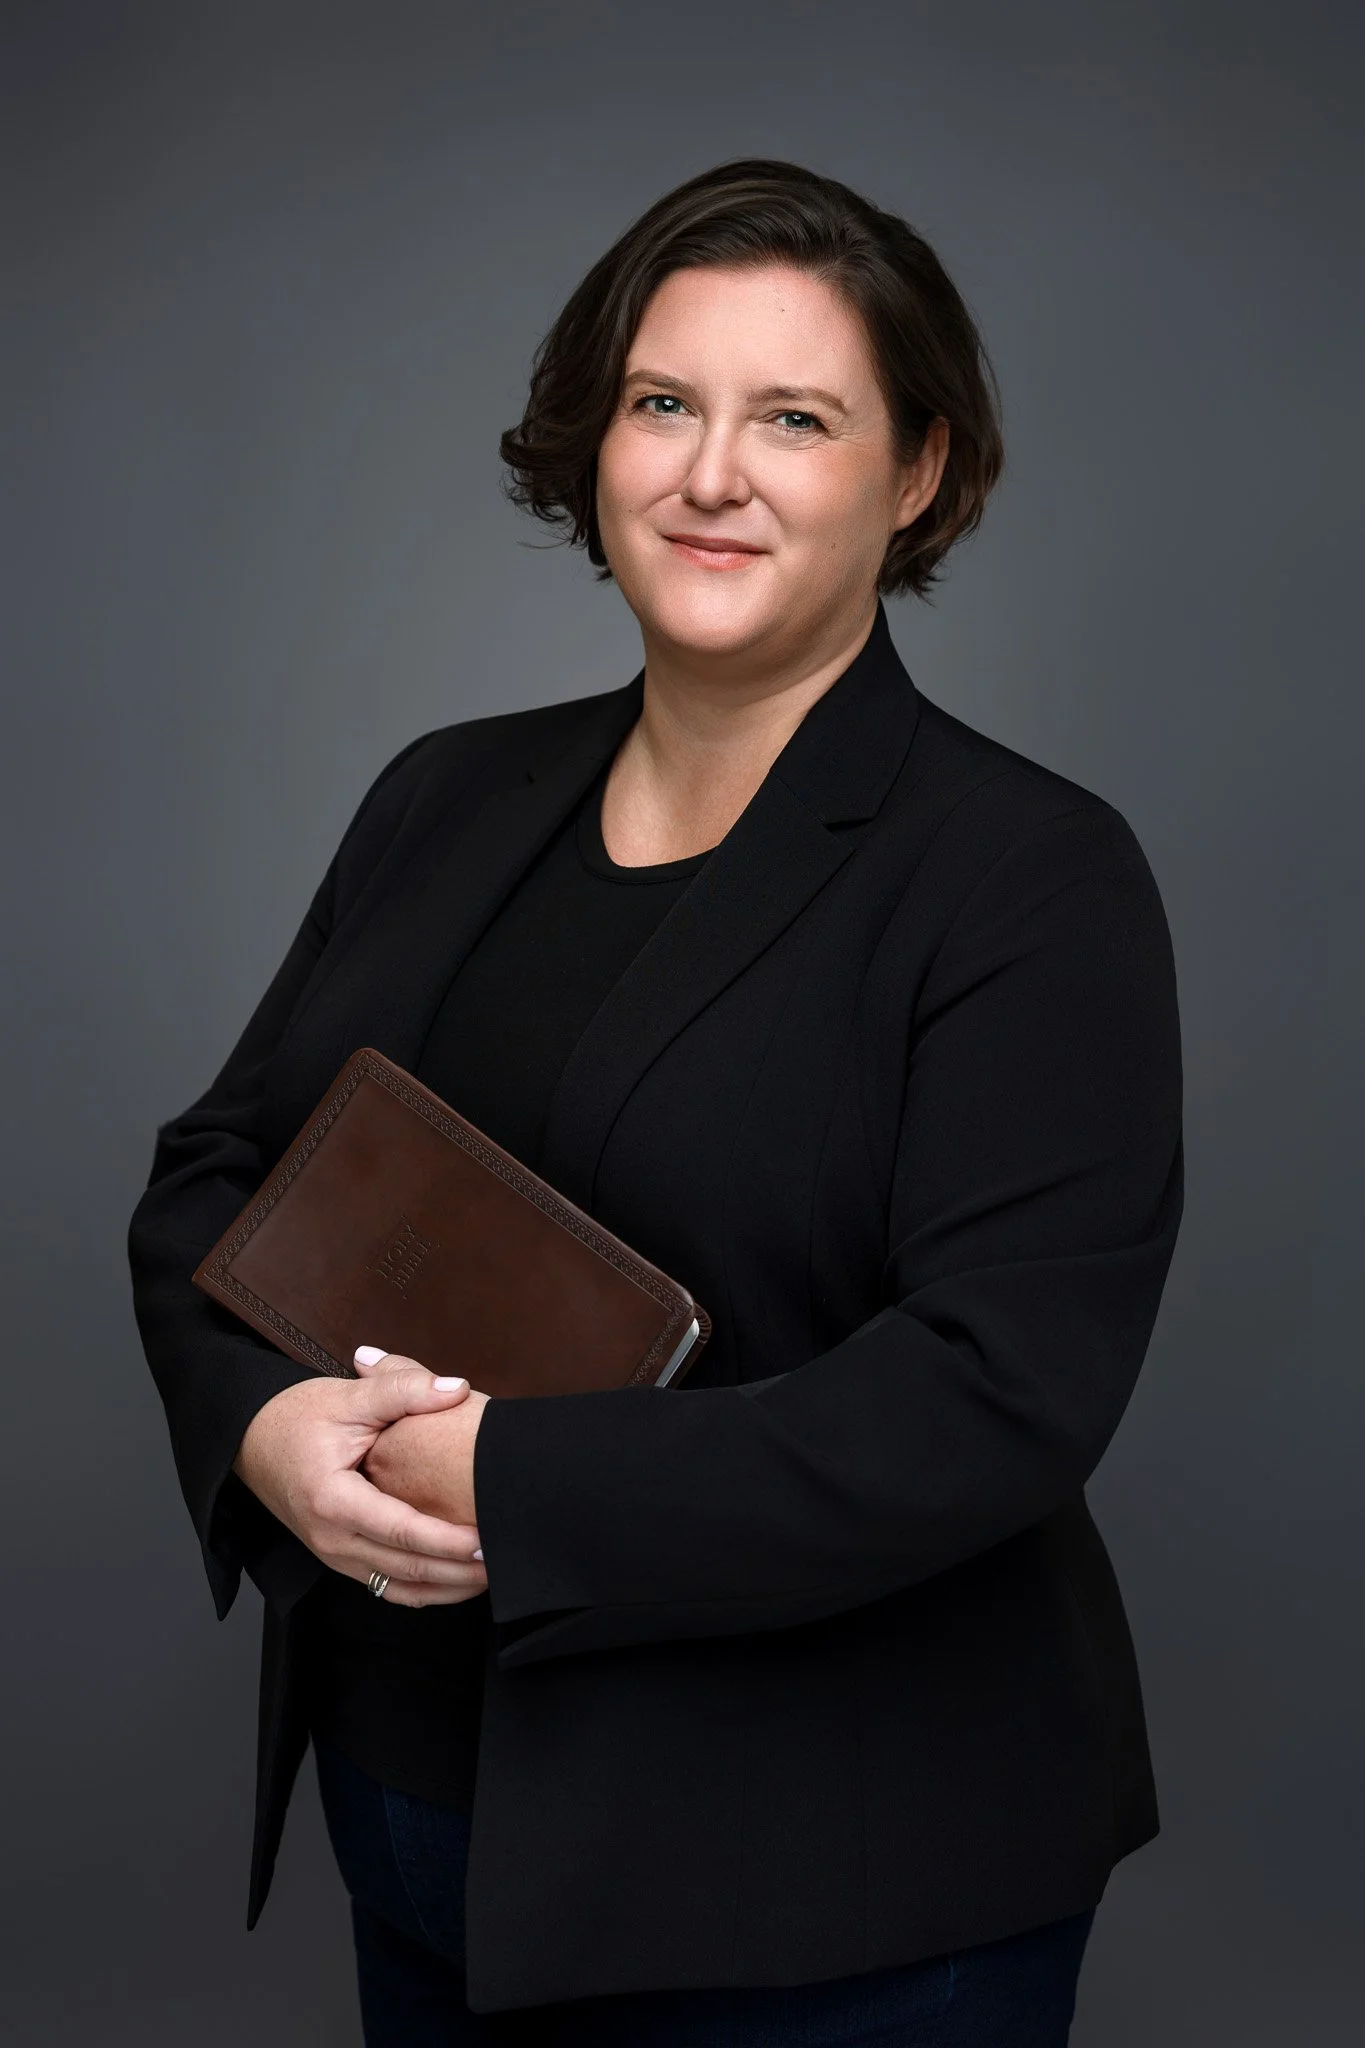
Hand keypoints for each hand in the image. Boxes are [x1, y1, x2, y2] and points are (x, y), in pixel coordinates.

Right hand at [232, 1349, 487, 1607]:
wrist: (251, 1439)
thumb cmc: (296, 1417)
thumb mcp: (349, 1396)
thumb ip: (403, 1389)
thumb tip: (457, 1389)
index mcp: (333, 1500)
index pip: (401, 1531)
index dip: (447, 1541)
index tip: (487, 1540)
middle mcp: (331, 1538)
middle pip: (406, 1569)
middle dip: (459, 1572)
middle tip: (507, 1561)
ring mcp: (333, 1555)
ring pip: (399, 1588)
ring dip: (447, 1588)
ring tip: (494, 1576)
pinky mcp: (340, 1558)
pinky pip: (386, 1586)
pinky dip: (425, 1590)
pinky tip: (458, 1581)